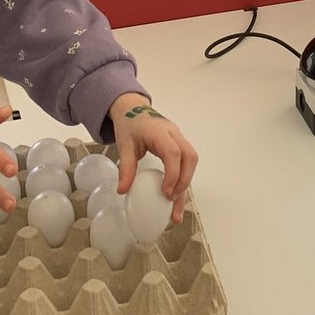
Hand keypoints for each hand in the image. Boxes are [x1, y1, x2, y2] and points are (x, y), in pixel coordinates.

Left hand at [109, 93, 198, 222]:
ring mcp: (179, 138)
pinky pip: (186, 162)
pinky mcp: (179, 144)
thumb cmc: (130, 125)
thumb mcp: (124, 145)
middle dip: (185, 181)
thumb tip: (123, 191)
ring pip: (191, 160)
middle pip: (190, 156)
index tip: (166, 192)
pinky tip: (176, 195)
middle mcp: (174, 134)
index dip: (173, 174)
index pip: (173, 152)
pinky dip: (183, 179)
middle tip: (172, 200)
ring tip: (177, 206)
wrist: (133, 108)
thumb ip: (126, 168)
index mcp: (160, 132)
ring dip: (186, 183)